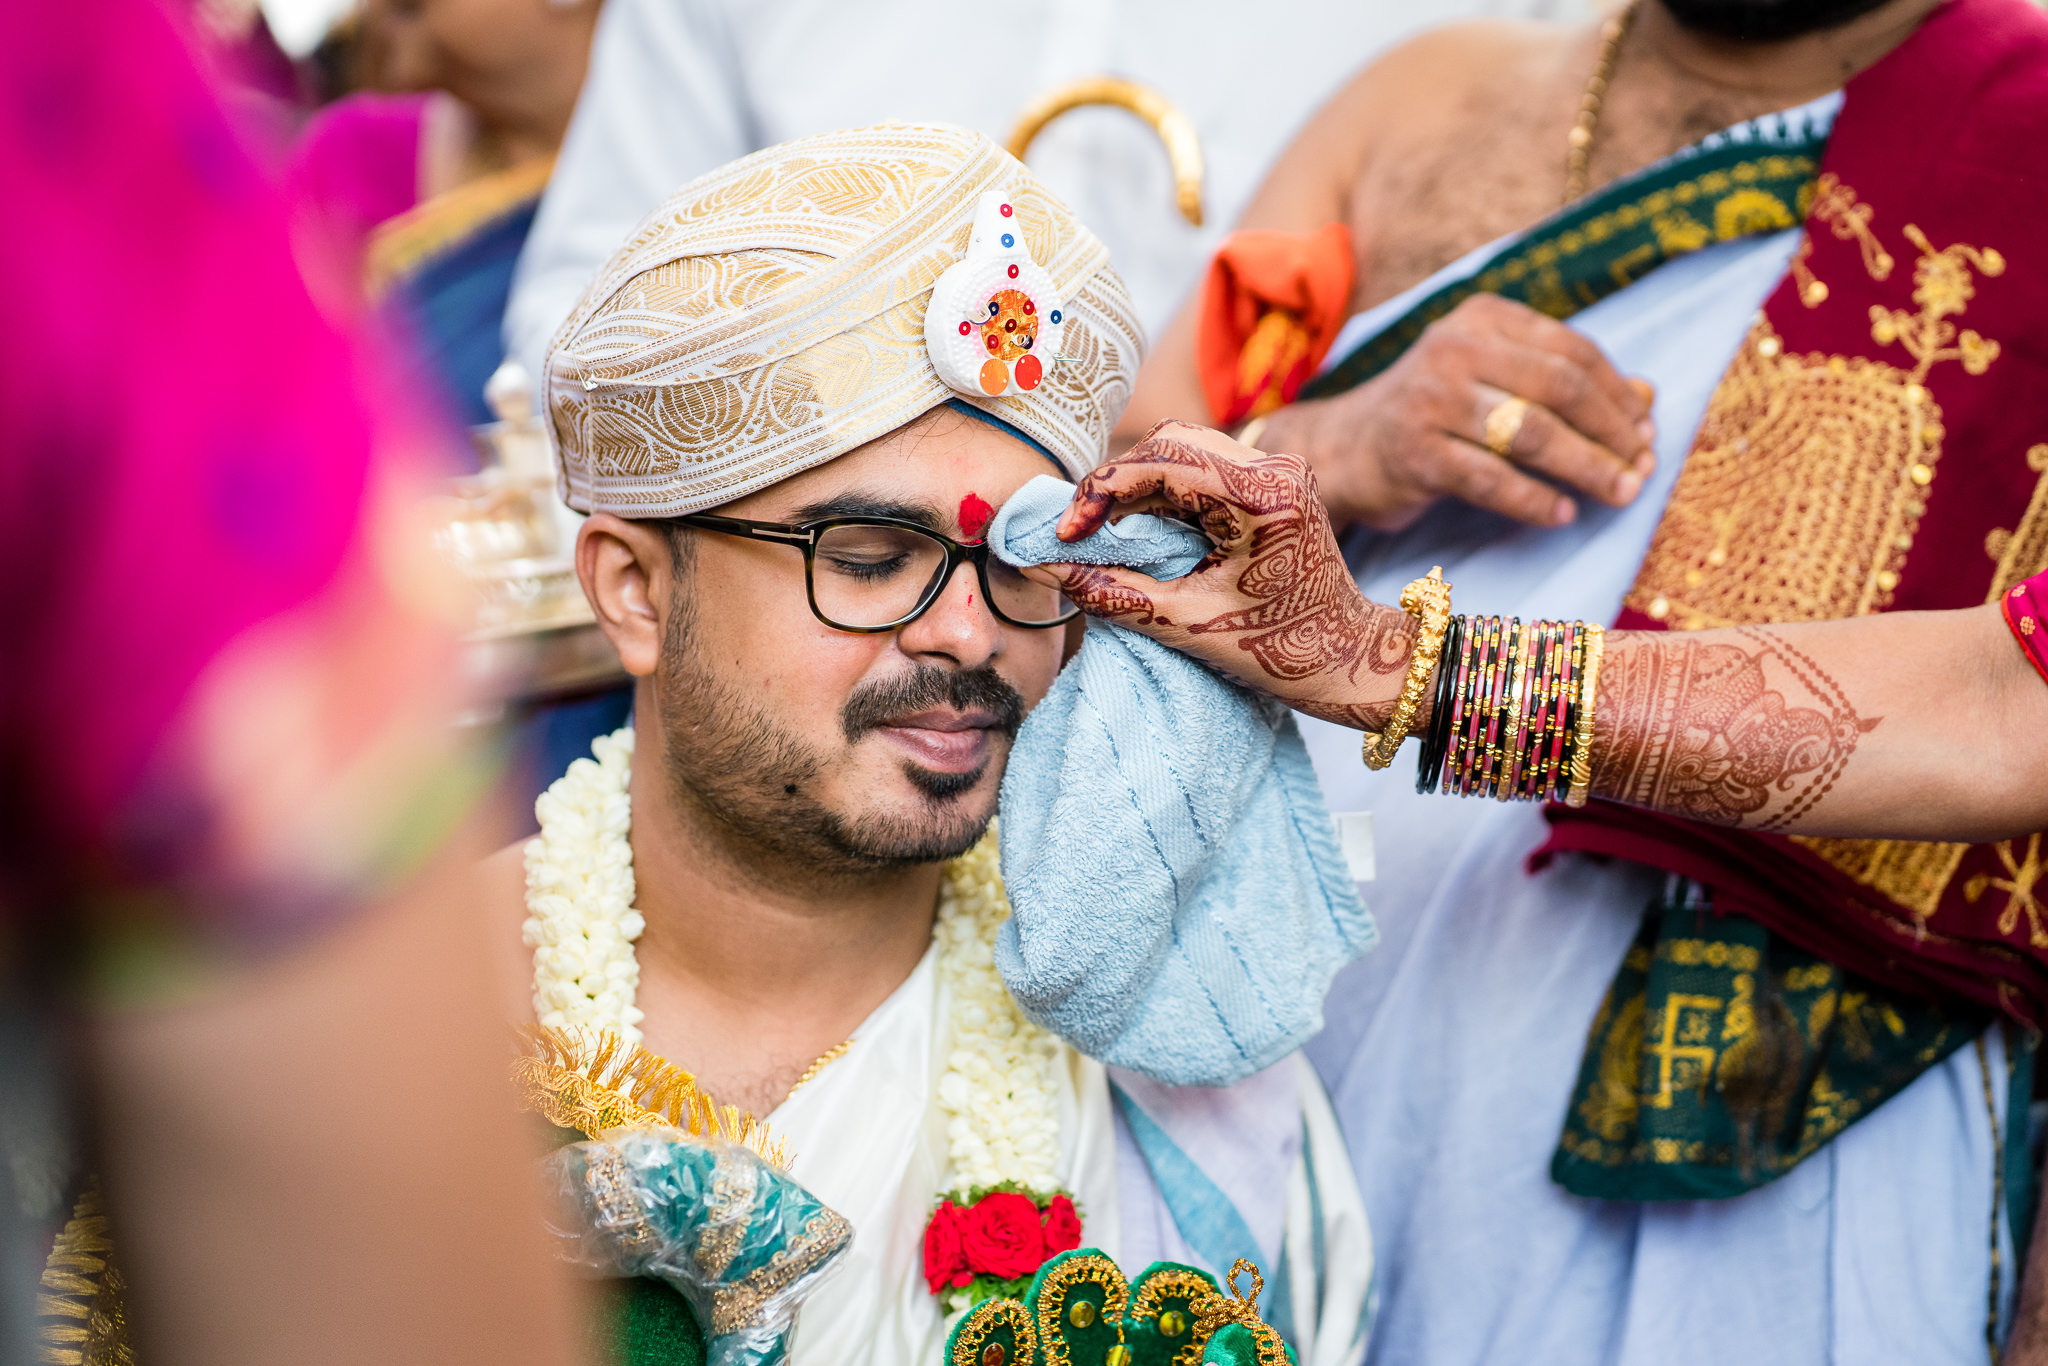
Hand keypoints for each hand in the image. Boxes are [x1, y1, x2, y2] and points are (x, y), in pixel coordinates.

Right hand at [1022, 421, 1416, 730]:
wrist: (1344, 655)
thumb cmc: (1274, 649)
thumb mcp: (1184, 624)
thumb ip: (1111, 590)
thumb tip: (1044, 567)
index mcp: (1261, 498)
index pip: (1161, 463)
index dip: (1102, 492)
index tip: (1068, 533)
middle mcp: (1274, 468)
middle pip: (1170, 441)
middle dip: (1115, 482)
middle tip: (1080, 530)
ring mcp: (1277, 469)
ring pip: (1184, 447)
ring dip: (1137, 483)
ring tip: (1107, 530)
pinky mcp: (1272, 479)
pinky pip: (1203, 466)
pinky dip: (1163, 490)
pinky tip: (1142, 527)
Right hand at [1262, 293, 1655, 530]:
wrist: (1345, 448)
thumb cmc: (1437, 415)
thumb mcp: (1498, 383)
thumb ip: (1566, 384)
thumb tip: (1649, 399)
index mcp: (1482, 319)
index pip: (1572, 350)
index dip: (1619, 395)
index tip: (1648, 433)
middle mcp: (1454, 348)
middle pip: (1560, 388)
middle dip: (1612, 433)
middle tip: (1643, 470)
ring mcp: (1430, 399)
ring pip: (1531, 433)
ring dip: (1587, 468)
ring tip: (1619, 494)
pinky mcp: (1414, 451)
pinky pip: (1492, 479)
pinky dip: (1536, 500)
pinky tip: (1563, 514)